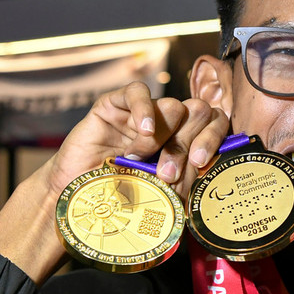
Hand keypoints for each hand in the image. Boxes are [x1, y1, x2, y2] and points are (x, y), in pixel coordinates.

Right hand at [0, 82, 229, 283]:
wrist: (79, 202)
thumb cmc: (122, 200)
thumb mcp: (162, 193)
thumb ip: (186, 177)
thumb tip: (206, 162)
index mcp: (184, 142)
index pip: (215, 124)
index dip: (212, 138)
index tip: (200, 162)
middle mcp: (167, 125)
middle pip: (197, 113)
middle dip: (185, 143)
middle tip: (166, 172)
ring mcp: (142, 113)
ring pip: (172, 105)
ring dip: (161, 136)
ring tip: (140, 159)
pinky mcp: (115, 105)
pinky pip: (139, 92)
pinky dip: (145, 110)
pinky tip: (143, 132)